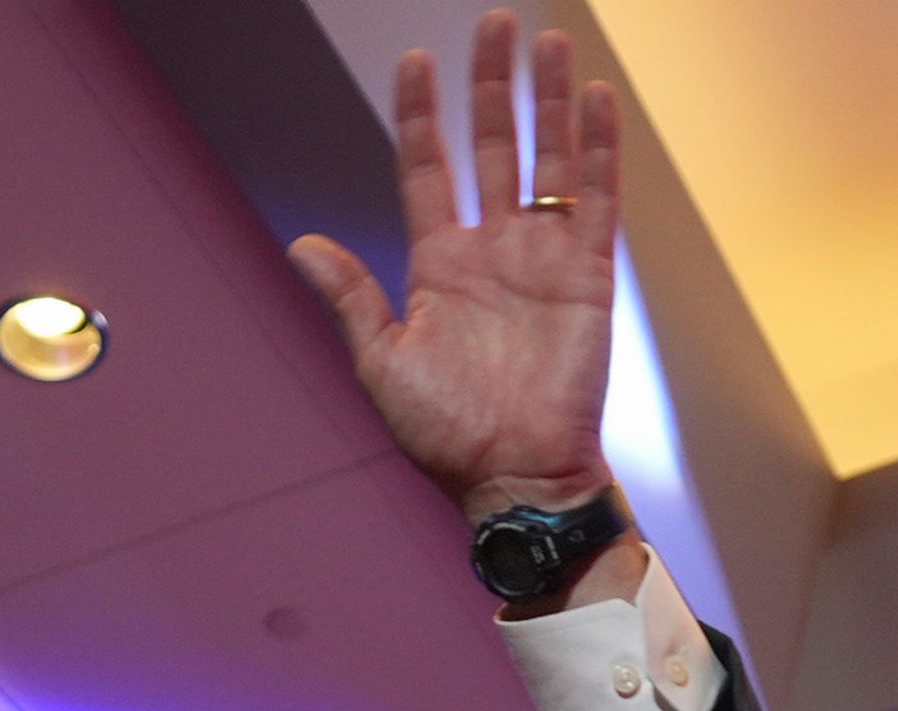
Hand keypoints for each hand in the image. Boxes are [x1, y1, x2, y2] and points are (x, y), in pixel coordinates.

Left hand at [288, 12, 616, 524]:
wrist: (514, 478)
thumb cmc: (446, 436)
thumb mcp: (382, 363)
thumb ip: (351, 298)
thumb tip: (300, 243)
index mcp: (438, 266)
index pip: (428, 168)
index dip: (423, 114)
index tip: (417, 59)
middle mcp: (493, 249)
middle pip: (491, 144)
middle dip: (493, 84)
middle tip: (496, 22)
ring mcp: (543, 256)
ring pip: (547, 157)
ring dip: (548, 99)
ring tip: (549, 39)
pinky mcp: (589, 274)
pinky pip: (596, 197)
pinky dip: (597, 147)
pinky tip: (594, 97)